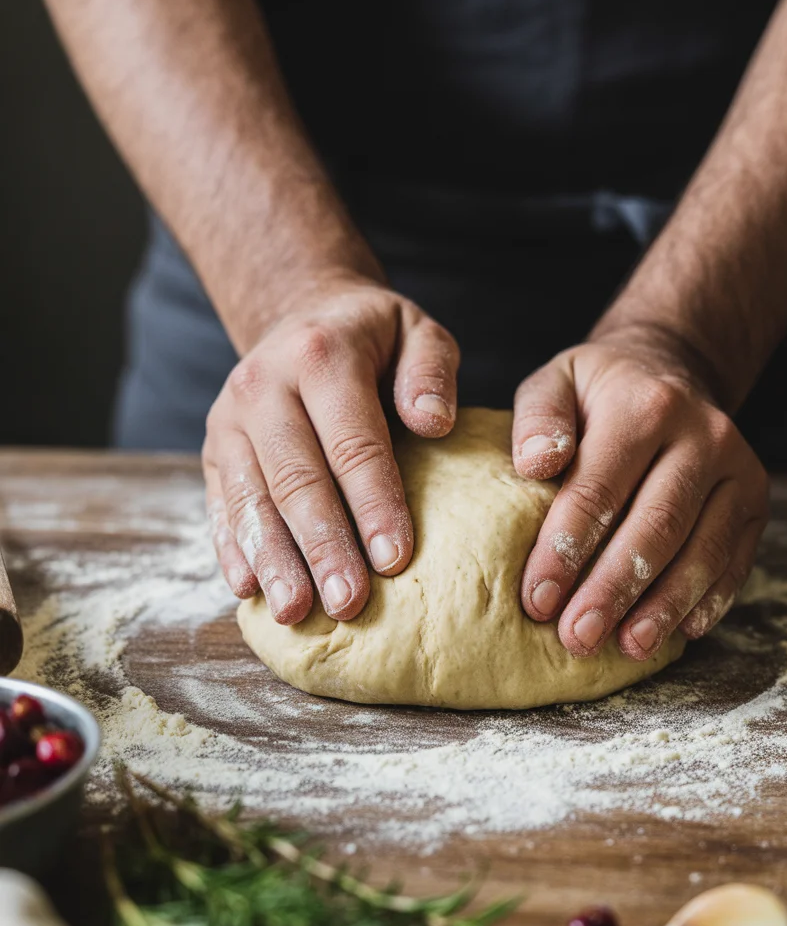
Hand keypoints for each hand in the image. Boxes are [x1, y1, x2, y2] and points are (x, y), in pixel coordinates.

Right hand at [203, 272, 458, 622]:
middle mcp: (264, 386)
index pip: (353, 443)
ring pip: (251, 499)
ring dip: (274, 560)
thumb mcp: (417, 331)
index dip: (374, 504)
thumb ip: (431, 370)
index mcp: (321, 356)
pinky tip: (250, 591)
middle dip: (324, 547)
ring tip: (297, 611)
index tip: (396, 559)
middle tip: (349, 604)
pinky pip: (220, 504)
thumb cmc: (374, 338)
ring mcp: (229, 419)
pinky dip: (233, 549)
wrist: (300, 314)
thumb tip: (434, 423)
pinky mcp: (213, 449)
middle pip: (297, 480)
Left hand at [513, 325, 768, 657]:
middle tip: (577, 637)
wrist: (672, 368)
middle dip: (613, 589)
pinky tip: (679, 634)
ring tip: (626, 646)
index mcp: (644, 406)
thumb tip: (536, 465)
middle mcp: (702, 435)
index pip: (600, 488)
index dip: (566, 549)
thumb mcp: (557, 381)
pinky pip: (736, 561)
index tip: (537, 599)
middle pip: (656, 526)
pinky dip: (709, 602)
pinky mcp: (757, 499)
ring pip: (703, 551)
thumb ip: (538, 418)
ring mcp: (738, 470)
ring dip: (663, 607)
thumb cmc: (598, 390)